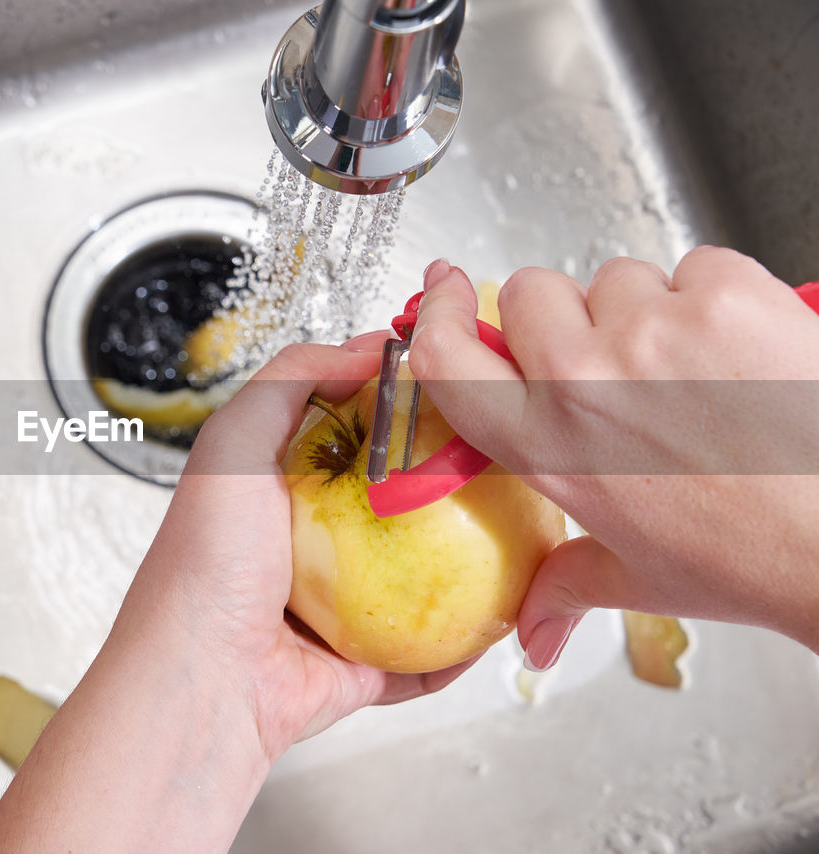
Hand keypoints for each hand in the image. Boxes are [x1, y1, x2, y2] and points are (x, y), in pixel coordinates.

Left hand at [0, 339, 475, 852]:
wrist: (204, 682)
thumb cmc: (206, 563)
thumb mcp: (233, 443)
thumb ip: (289, 381)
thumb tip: (369, 346)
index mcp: (279, 490)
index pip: (355, 433)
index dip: (402, 408)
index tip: (458, 389)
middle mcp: (311, 546)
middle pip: (397, 504)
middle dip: (448, 483)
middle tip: (504, 460)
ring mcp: (342, 609)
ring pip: (423, 577)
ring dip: (469, 559)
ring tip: (524, 530)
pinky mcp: (367, 663)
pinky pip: (430, 649)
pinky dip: (467, 636)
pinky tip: (506, 609)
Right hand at [408, 247, 818, 669]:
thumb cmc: (752, 556)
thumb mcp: (637, 578)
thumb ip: (562, 588)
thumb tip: (532, 632)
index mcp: (547, 446)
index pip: (447, 358)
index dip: (438, 312)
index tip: (446, 288)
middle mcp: (584, 381)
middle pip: (533, 293)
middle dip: (564, 316)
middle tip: (611, 357)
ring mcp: (652, 330)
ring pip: (617, 277)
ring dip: (643, 308)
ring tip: (692, 366)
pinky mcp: (724, 292)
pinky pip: (694, 265)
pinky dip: (713, 295)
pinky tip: (739, 350)